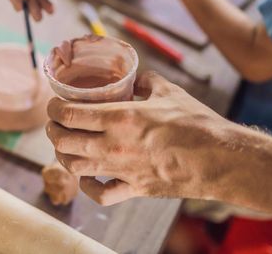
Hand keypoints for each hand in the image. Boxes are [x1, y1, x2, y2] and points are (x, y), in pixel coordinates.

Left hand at [45, 71, 231, 205]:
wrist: (219, 158)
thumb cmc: (195, 123)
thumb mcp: (167, 91)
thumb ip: (145, 81)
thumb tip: (134, 77)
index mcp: (119, 118)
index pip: (68, 114)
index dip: (53, 108)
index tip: (53, 104)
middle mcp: (113, 145)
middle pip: (63, 141)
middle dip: (52, 131)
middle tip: (54, 123)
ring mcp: (121, 170)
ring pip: (75, 167)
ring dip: (63, 155)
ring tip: (64, 146)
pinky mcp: (133, 188)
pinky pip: (101, 195)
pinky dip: (88, 187)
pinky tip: (87, 177)